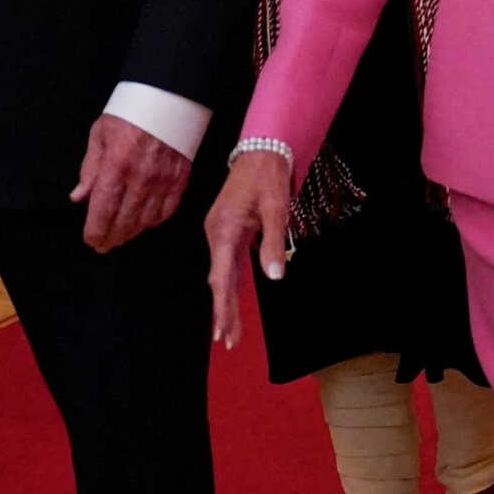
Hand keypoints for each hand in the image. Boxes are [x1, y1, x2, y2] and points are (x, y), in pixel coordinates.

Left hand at [70, 114, 190, 253]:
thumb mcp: (100, 134)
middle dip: (111, 237)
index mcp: (117, 165)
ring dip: (130, 232)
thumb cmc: (130, 113)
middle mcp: (141, 177)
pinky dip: (153, 221)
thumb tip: (79, 196)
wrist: (168, 97)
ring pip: (145, 221)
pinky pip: (166, 211)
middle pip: (124, 221)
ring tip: (120, 236)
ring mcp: (163, 181)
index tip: (91, 239)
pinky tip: (143, 223)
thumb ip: (90, 168)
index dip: (96, 230)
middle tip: (103, 244)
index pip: (103, 210)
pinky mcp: (180, 180)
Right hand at [203, 150, 291, 348]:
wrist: (260, 152)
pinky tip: (232, 299)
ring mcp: (220, 232)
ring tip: (230, 330)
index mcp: (225, 230)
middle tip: (228, 341)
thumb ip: (273, 242)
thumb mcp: (276, 208)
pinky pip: (227, 263)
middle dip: (224, 312)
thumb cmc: (268, 177)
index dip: (223, 307)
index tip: (222, 332)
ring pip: (222, 273)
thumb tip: (274, 277)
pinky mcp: (227, 230)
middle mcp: (217, 234)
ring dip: (227, 301)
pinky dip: (229, 284)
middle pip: (219, 280)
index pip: (221, 278)